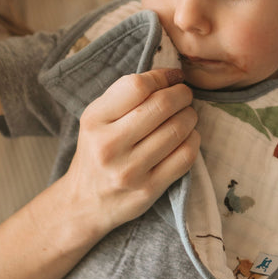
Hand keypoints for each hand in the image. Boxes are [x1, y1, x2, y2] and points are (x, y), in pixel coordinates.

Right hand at [62, 68, 198, 235]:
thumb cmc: (96, 152)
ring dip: (190, 116)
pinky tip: (187, 137)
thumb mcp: (96, 119)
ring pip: (178, 129)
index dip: (162, 76)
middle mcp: (109, 145)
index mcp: (94, 121)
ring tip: (186, 115)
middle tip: (184, 95)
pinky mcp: (148, 190)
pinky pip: (185, 156)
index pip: (137, 86)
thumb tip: (169, 75)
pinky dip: (193, 140)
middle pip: (162, 105)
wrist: (84, 202)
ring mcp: (129, 170)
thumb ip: (124, 96)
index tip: (173, 76)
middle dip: (182, 94)